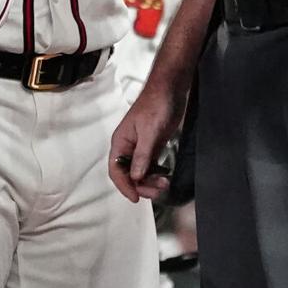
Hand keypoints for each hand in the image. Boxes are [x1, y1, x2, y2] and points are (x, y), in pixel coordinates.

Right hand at [109, 78, 186, 202]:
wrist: (170, 89)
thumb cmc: (156, 105)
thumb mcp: (149, 131)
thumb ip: (142, 155)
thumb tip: (135, 177)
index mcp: (121, 142)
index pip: (116, 170)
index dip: (124, 186)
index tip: (135, 198)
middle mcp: (128, 147)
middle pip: (128, 175)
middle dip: (140, 186)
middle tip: (156, 191)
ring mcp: (141, 148)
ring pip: (140, 173)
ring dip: (150, 182)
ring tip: (164, 184)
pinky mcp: (153, 147)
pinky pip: (150, 167)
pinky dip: (156, 175)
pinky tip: (164, 178)